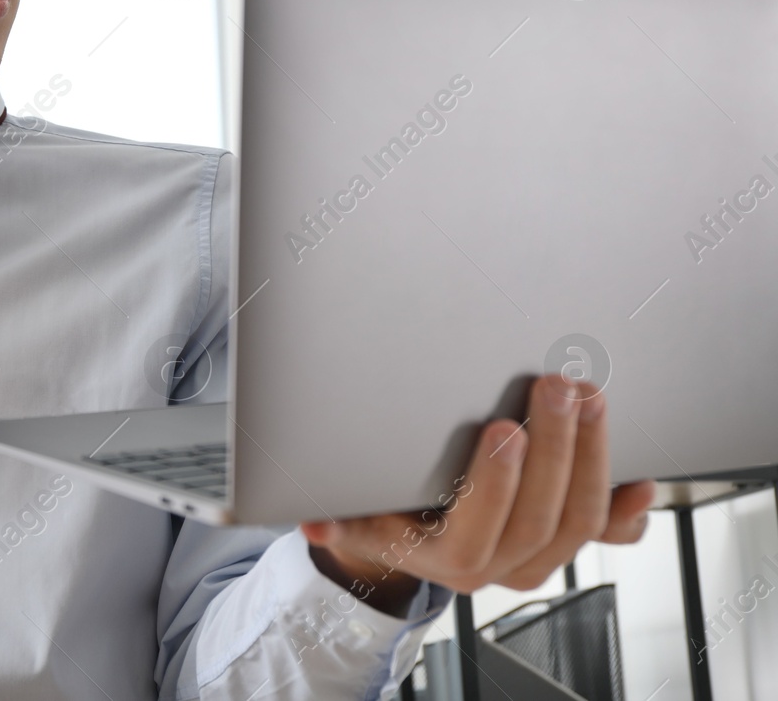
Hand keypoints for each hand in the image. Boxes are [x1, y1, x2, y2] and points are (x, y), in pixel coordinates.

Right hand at [299, 373, 655, 615]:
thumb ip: (335, 511)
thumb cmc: (379, 506)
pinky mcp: (562, 540)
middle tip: (556, 387)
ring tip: (588, 397)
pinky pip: (607, 535)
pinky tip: (640, 479)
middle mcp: (493, 565)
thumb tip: (313, 523)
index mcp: (439, 558)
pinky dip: (628, 510)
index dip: (495, 486)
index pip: (474, 535)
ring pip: (579, 520)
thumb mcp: (351, 507)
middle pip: (541, 518)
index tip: (502, 429)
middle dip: (556, 446)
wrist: (407, 533)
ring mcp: (533, 556)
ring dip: (592, 455)